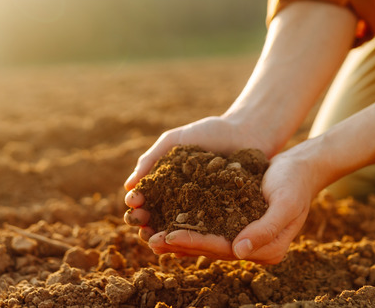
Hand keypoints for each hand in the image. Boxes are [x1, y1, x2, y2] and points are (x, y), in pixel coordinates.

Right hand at [123, 116, 266, 240]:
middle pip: (157, 217)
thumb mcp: (175, 141)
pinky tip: (180, 242)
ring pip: (177, 229)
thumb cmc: (210, 133)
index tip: (133, 202)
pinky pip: (204, 230)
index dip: (137, 203)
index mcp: (168, 182)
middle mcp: (182, 199)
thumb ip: (152, 159)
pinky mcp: (222, 217)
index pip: (146, 198)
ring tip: (155, 239)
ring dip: (162, 236)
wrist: (246, 133)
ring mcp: (201, 210)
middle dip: (145, 223)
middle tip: (140, 224)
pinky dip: (191, 238)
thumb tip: (128, 186)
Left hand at [136, 150, 323, 264]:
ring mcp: (243, 235)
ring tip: (149, 234)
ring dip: (178, 238)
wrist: (301, 166)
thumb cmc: (295, 183)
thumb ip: (266, 229)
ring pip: (205, 239)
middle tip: (149, 239)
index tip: (169, 236)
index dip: (195, 243)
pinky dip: (186, 223)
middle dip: (179, 244)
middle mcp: (252, 248)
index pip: (223, 249)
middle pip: (209, 248)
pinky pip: (207, 225)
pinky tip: (165, 218)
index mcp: (267, 250)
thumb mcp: (286, 204)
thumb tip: (239, 252)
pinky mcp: (234, 221)